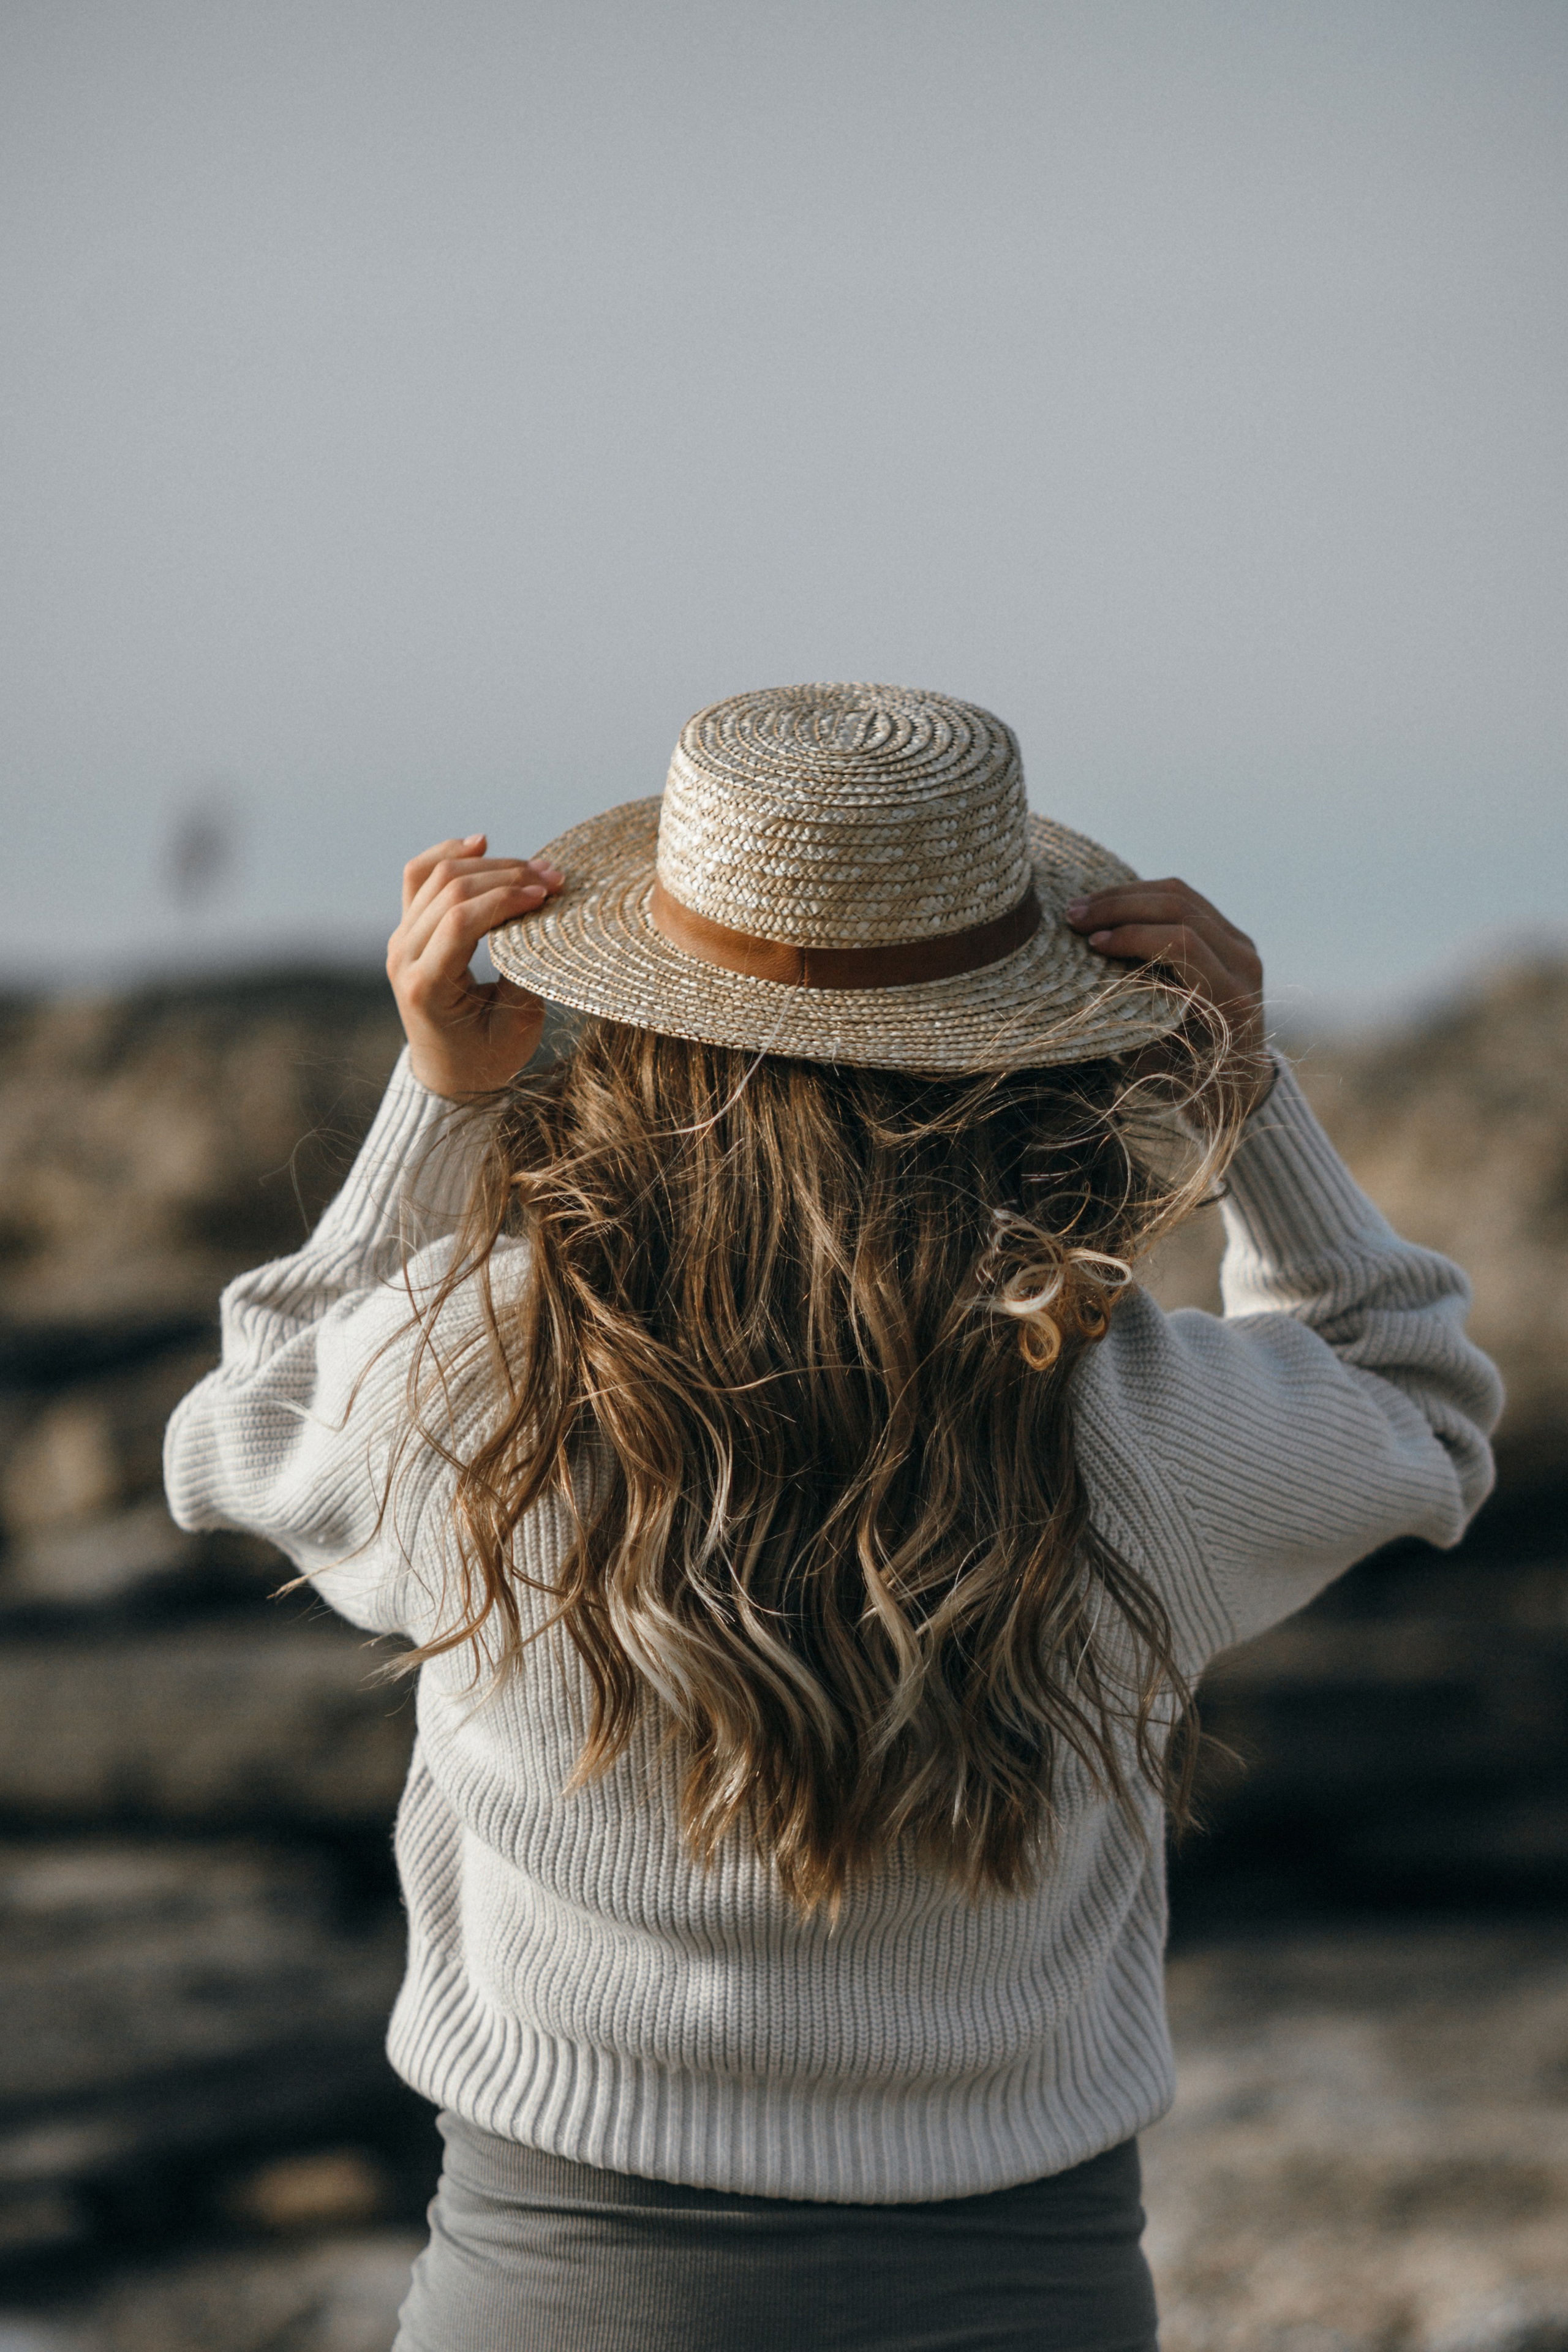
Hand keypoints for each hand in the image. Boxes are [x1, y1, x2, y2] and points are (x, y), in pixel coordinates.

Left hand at [387, 834, 563, 1098]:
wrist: (448, 1073)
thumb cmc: (486, 1057)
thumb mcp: (515, 1029)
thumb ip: (523, 976)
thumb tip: (539, 920)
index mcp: (424, 986)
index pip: (459, 921)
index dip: (505, 899)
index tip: (546, 896)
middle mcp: (402, 956)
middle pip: (450, 890)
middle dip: (507, 877)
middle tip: (554, 879)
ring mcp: (401, 939)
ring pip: (438, 876)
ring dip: (490, 864)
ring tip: (534, 869)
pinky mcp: (408, 928)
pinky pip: (419, 876)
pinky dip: (449, 854)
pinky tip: (481, 843)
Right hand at [1064, 877, 1270, 1116]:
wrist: (1241, 1083)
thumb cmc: (1193, 1084)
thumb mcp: (1161, 1067)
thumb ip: (1134, 1024)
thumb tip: (1085, 987)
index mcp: (1231, 999)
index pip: (1183, 945)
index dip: (1133, 936)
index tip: (1090, 944)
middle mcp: (1243, 964)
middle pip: (1182, 909)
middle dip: (1120, 906)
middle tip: (1072, 916)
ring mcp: (1240, 944)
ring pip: (1182, 895)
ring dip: (1126, 895)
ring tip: (1082, 906)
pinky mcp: (1228, 934)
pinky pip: (1185, 900)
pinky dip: (1142, 897)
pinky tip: (1108, 906)